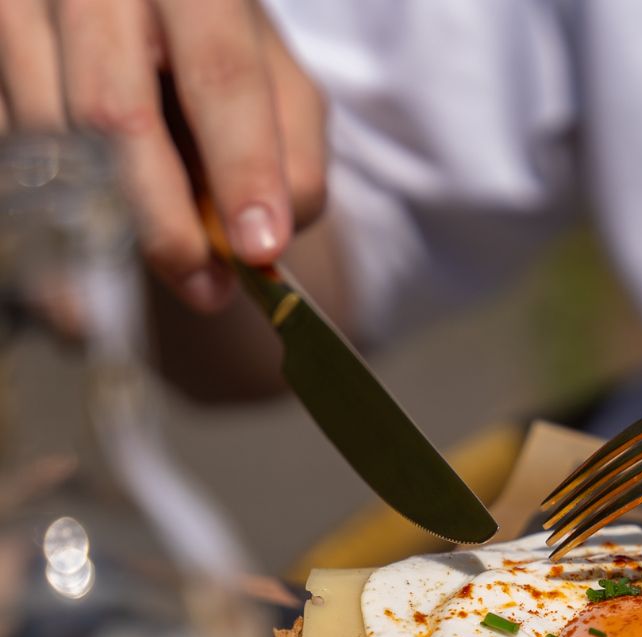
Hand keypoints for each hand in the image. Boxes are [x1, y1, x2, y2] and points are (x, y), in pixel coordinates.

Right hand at [0, 0, 326, 310]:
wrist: (140, 11)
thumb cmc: (218, 52)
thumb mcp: (281, 83)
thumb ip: (296, 154)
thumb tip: (267, 239)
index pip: (220, 74)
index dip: (243, 168)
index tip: (259, 249)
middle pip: (115, 115)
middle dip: (165, 223)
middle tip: (207, 287)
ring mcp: (21, 9)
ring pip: (52, 140)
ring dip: (110, 226)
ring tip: (171, 268)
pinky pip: (8, 150)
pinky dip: (52, 224)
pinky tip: (86, 280)